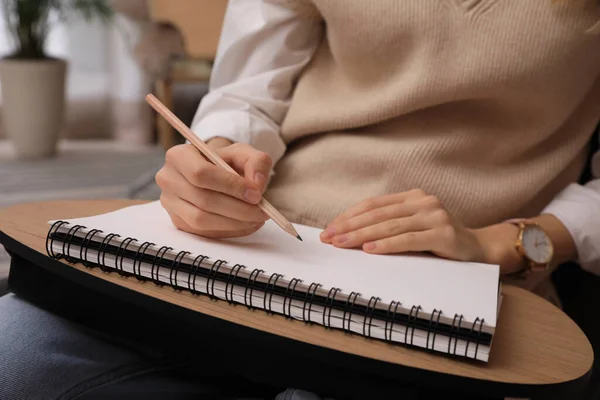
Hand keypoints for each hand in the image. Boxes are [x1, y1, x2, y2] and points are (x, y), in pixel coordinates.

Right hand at [156, 140, 271, 237]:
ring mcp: (170, 203)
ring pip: (202, 220)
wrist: (214, 174)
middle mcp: (168, 179)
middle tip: (263, 211)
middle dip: (238, 209)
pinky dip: (229, 231)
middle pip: (203, 199)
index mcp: (179, 156)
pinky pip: (203, 232)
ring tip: (257, 218)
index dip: (231, 186)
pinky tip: (246, 224)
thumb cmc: (227, 162)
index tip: (256, 194)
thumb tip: (257, 184)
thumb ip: (257, 162)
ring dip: (235, 223)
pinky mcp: (178, 221)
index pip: (201, 173)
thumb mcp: (244, 153)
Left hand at [320, 189, 508, 265]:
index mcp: (412, 197)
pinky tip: (369, 250)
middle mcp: (423, 201)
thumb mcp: (412, 227)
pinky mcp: (443, 234)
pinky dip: (386, 245)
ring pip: (389, 226)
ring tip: (342, 244)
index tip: (329, 228)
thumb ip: (389, 225)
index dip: (349, 216)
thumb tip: (348, 235)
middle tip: (329, 237)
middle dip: (349, 226)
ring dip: (361, 236)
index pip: (373, 205)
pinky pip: (407, 239)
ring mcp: (434, 216)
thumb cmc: (438, 241)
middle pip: (377, 214)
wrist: (478, 249)